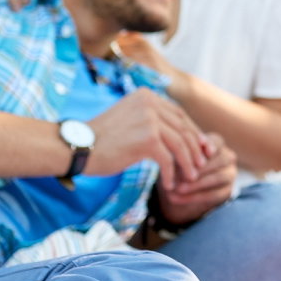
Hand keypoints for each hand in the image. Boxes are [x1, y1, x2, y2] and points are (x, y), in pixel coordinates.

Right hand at [87, 87, 210, 182]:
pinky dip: (171, 173)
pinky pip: (168, 159)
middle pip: (183, 128)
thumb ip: (151, 120)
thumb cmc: (101, 138)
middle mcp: (150, 103)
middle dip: (196, 148)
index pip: (179, 114)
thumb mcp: (130, 118)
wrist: (78, 146)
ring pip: (180, 144)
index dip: (193, 131)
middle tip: (202, 163)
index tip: (202, 147)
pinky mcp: (148, 139)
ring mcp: (150, 120)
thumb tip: (176, 132)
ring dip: (188, 163)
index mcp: (147, 95)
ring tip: (190, 177)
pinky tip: (170, 184)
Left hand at [156, 132, 236, 224]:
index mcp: (217, 144)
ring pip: (218, 177)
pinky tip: (177, 199)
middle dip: (200, 168)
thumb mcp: (176, 159)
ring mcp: (229, 174)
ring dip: (197, 184)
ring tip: (178, 189)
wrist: (177, 189)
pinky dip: (194, 197)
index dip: (207, 146)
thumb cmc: (177, 167)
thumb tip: (176, 161)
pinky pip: (214, 195)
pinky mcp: (227, 192)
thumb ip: (180, 156)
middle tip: (181, 175)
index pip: (216, 142)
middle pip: (220, 160)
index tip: (195, 152)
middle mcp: (228, 157)